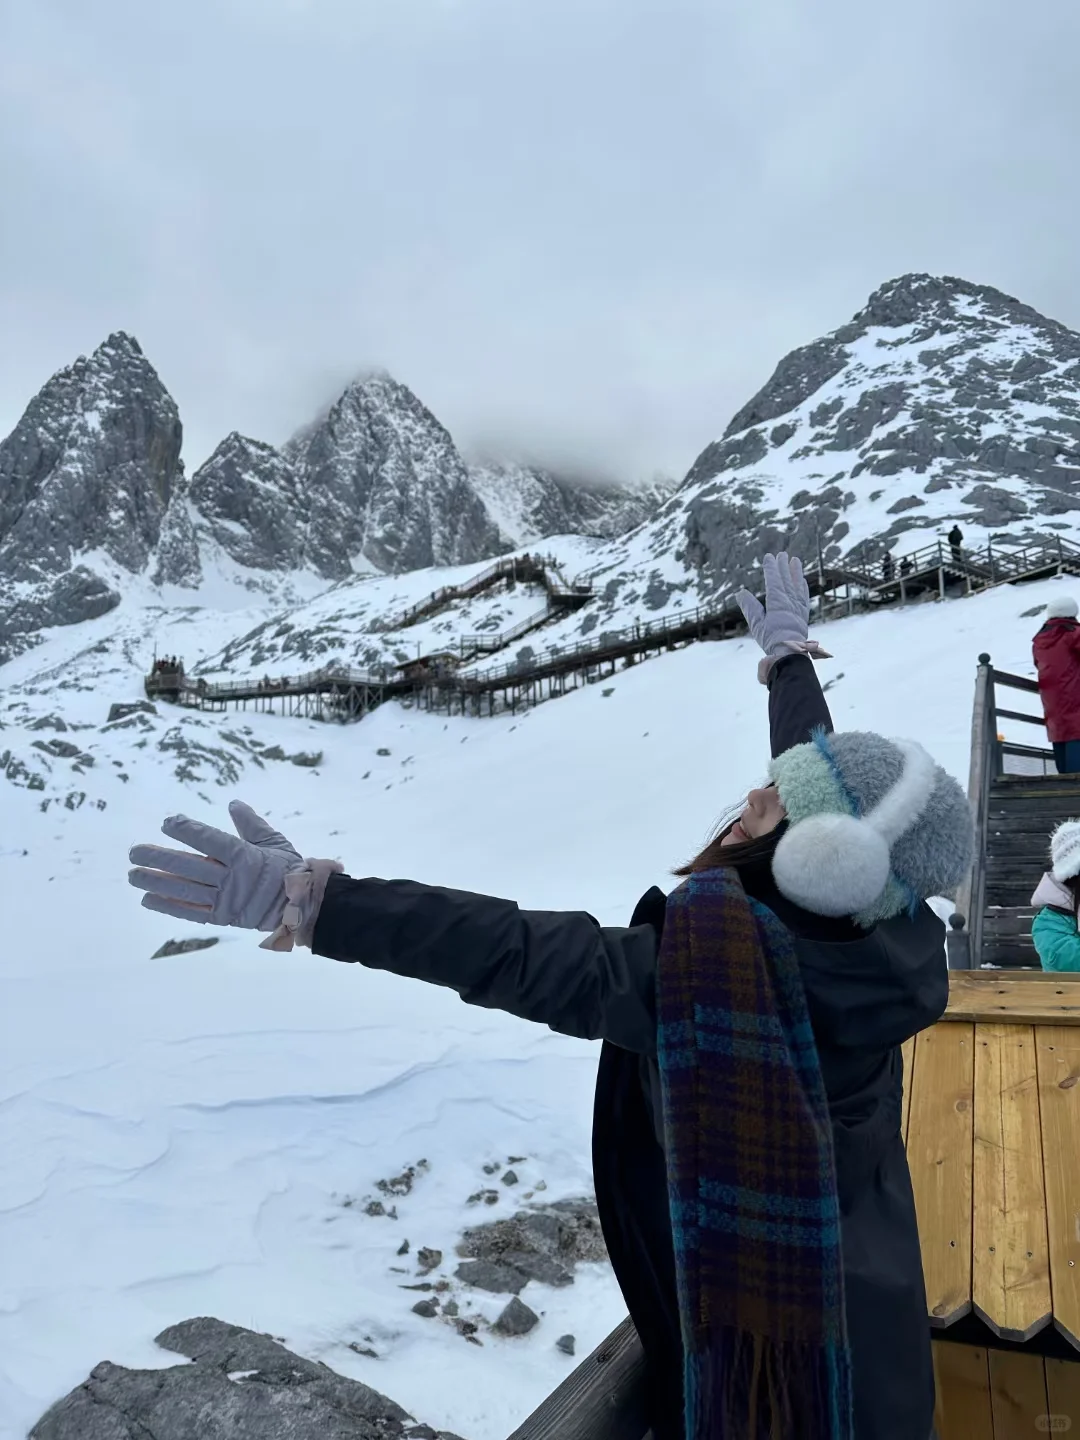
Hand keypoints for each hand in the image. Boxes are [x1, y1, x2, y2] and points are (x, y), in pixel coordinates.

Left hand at [128, 799, 304, 931]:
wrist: (301, 906)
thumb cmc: (289, 869)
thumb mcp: (274, 841)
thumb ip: (251, 823)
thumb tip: (232, 804)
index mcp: (245, 857)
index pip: (210, 841)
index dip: (187, 831)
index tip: (167, 822)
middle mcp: (232, 879)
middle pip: (189, 867)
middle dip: (160, 858)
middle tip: (134, 851)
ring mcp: (225, 900)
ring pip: (185, 890)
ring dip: (157, 882)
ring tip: (134, 874)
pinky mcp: (222, 918)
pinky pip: (191, 912)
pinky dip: (168, 906)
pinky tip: (148, 898)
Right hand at [736, 552, 831, 681]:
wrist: (791, 653)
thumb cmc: (771, 640)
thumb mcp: (757, 624)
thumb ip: (750, 607)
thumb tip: (741, 593)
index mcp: (777, 602)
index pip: (774, 580)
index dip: (771, 568)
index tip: (769, 557)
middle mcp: (790, 602)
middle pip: (786, 580)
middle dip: (783, 566)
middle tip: (782, 554)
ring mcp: (798, 608)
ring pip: (797, 585)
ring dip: (796, 572)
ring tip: (795, 560)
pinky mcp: (803, 615)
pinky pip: (804, 597)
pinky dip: (803, 587)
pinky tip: (802, 581)